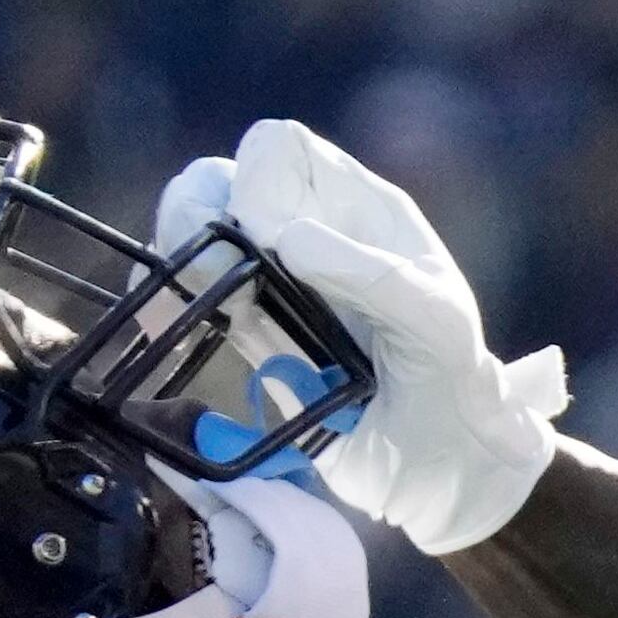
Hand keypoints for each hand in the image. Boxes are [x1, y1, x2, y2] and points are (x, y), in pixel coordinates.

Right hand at [156, 121, 568, 552]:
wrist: (445, 467)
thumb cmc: (455, 385)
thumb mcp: (435, 325)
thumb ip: (369, 275)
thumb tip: (283, 236)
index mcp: (358, 210)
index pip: (282, 150)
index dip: (258, 180)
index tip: (265, 239)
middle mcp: (312, 233)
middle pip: (223, 182)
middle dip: (196, 213)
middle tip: (205, 269)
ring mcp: (278, 282)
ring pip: (198, 235)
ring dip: (175, 258)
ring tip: (175, 304)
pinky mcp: (255, 334)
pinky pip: (194, 297)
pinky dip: (167, 301)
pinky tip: (163, 321)